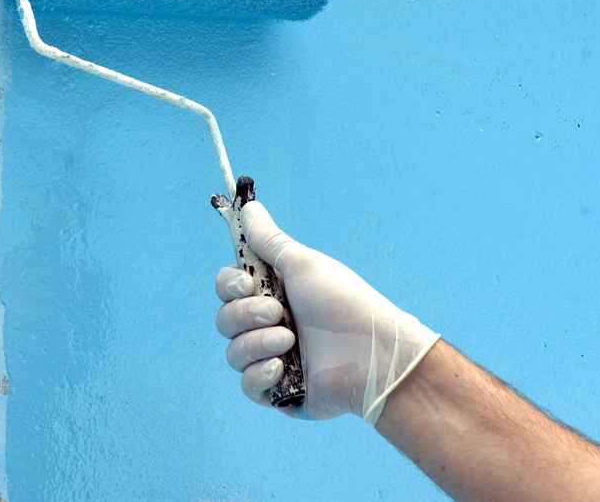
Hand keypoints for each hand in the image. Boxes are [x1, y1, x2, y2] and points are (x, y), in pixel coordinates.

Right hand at [215, 201, 439, 422]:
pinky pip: (248, 386)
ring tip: (289, 342)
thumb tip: (249, 206)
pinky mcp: (280, 393)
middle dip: (246, 315)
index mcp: (274, 294)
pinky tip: (283, 368)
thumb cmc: (345, 303)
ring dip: (256, 344)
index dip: (228, 286)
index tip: (245, 284)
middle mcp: (270, 326)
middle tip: (279, 314)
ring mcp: (274, 359)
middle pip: (225, 320)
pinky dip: (260, 375)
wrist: (374, 354)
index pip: (227, 289)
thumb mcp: (303, 264)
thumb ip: (269, 240)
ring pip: (233, 354)